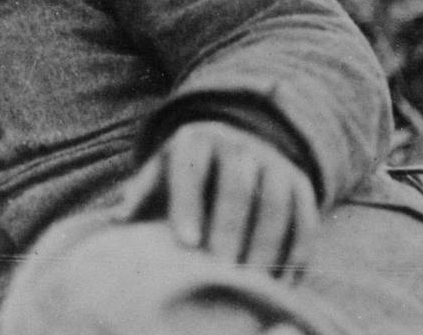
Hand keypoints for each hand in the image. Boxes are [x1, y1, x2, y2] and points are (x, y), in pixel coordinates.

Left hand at [116, 121, 317, 278]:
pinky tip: (283, 281)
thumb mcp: (161, 171)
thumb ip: (140, 193)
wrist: (235, 142)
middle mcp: (237, 144)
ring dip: (266, 242)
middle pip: (237, 184)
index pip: (190, 168)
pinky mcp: (300, 182)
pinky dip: (297, 250)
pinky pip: (305, 216)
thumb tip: (116, 220)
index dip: (188, 204)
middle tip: (221, 267)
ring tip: (251, 280)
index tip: (186, 242)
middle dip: (230, 227)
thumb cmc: (187, 171)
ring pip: (275, 201)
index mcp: (195, 140)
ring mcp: (272, 161)